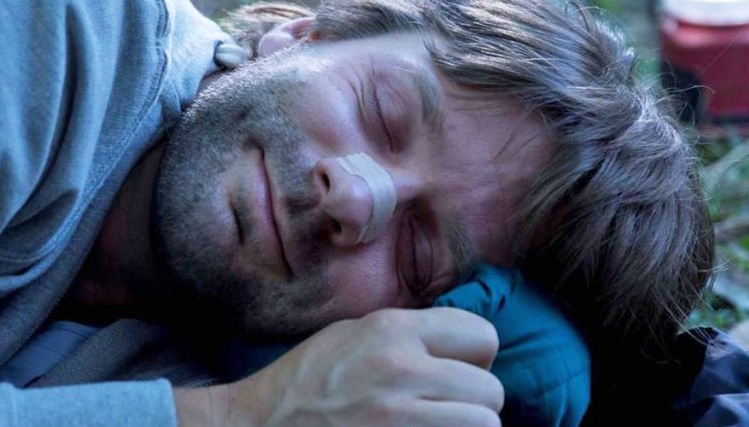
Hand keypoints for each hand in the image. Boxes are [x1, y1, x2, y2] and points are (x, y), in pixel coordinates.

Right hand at [175, 307, 502, 426]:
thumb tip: (463, 347)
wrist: (258, 425)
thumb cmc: (305, 382)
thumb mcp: (352, 334)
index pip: (482, 336)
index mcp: (390, 331)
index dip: (475, 359)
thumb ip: (408, 335)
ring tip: (437, 426)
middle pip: (490, 391)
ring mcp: (397, 418)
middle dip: (475, 405)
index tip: (456, 374)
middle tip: (444, 411)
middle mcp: (399, 370)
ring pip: (485, 426)